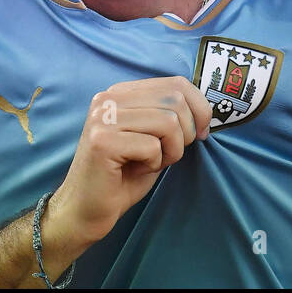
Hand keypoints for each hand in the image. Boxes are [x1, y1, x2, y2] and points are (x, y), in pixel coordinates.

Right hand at [45, 76, 212, 251]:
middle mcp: (108, 98)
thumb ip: (170, 116)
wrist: (86, 209)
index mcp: (121, 92)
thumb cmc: (123, 176)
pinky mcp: (102, 141)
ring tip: (153, 162)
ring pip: (168, 122)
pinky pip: (152, 146)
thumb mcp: (152, 138)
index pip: (176, 83)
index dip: (200, 107)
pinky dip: (155, 163)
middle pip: (175, 101)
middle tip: (170, 154)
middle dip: (186, 132)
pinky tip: (136, 169)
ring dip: (172, 150)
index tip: (202, 132)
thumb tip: (205, 109)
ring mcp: (103, 117)